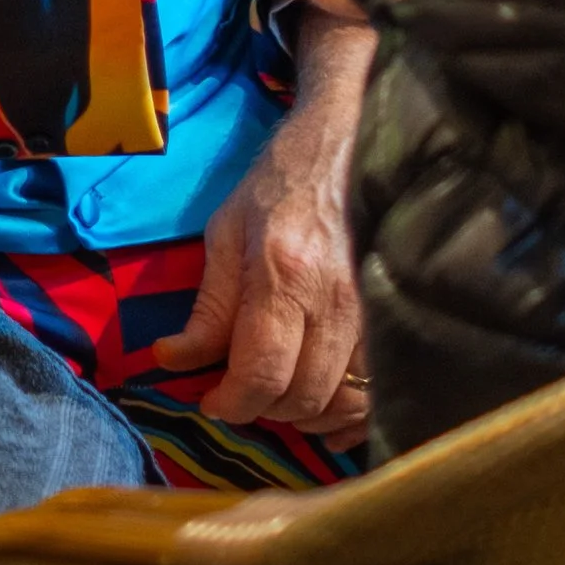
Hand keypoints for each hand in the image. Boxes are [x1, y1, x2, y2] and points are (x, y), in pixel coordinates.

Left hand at [154, 15, 371, 440]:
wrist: (342, 149)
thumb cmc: (276, 188)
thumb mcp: (225, 234)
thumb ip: (207, 307)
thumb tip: (172, 360)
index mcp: (285, 273)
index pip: (262, 370)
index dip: (233, 402)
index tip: (212, 401)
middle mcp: (335, 301)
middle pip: (302, 396)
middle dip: (262, 409)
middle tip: (239, 393)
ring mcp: (372, 315)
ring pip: (340, 403)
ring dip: (301, 414)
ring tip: (275, 393)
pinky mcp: (391, 322)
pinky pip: (373, 394)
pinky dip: (346, 415)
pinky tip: (320, 411)